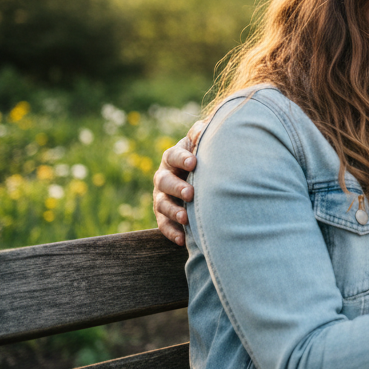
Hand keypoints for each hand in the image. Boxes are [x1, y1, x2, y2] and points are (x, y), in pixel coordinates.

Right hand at [153, 120, 205, 245]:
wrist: (203, 180)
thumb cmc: (206, 157)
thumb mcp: (204, 143)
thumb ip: (202, 134)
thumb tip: (204, 128)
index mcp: (173, 157)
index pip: (173, 155)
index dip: (182, 158)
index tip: (195, 162)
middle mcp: (164, 176)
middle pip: (164, 181)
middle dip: (177, 187)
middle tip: (191, 193)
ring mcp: (162, 196)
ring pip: (162, 204)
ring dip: (173, 211)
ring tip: (186, 218)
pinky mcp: (164, 215)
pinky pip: (164, 225)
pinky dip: (172, 232)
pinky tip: (183, 240)